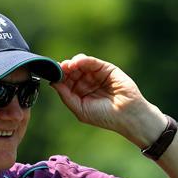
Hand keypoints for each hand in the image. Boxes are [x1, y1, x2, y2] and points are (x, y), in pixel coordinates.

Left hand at [51, 53, 166, 147]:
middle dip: (63, 70)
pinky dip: (83, 60)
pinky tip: (76, 63)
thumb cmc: (104, 116)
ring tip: (66, 67)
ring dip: (71, 64)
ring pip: (80, 65)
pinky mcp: (106, 69)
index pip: (65, 82)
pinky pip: (92, 62)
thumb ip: (66, 96)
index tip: (51, 75)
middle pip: (71, 72)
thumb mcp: (80, 109)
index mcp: (79, 93)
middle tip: (57, 69)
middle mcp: (87, 83)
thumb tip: (53, 83)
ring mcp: (96, 75)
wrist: (127, 115)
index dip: (58, 78)